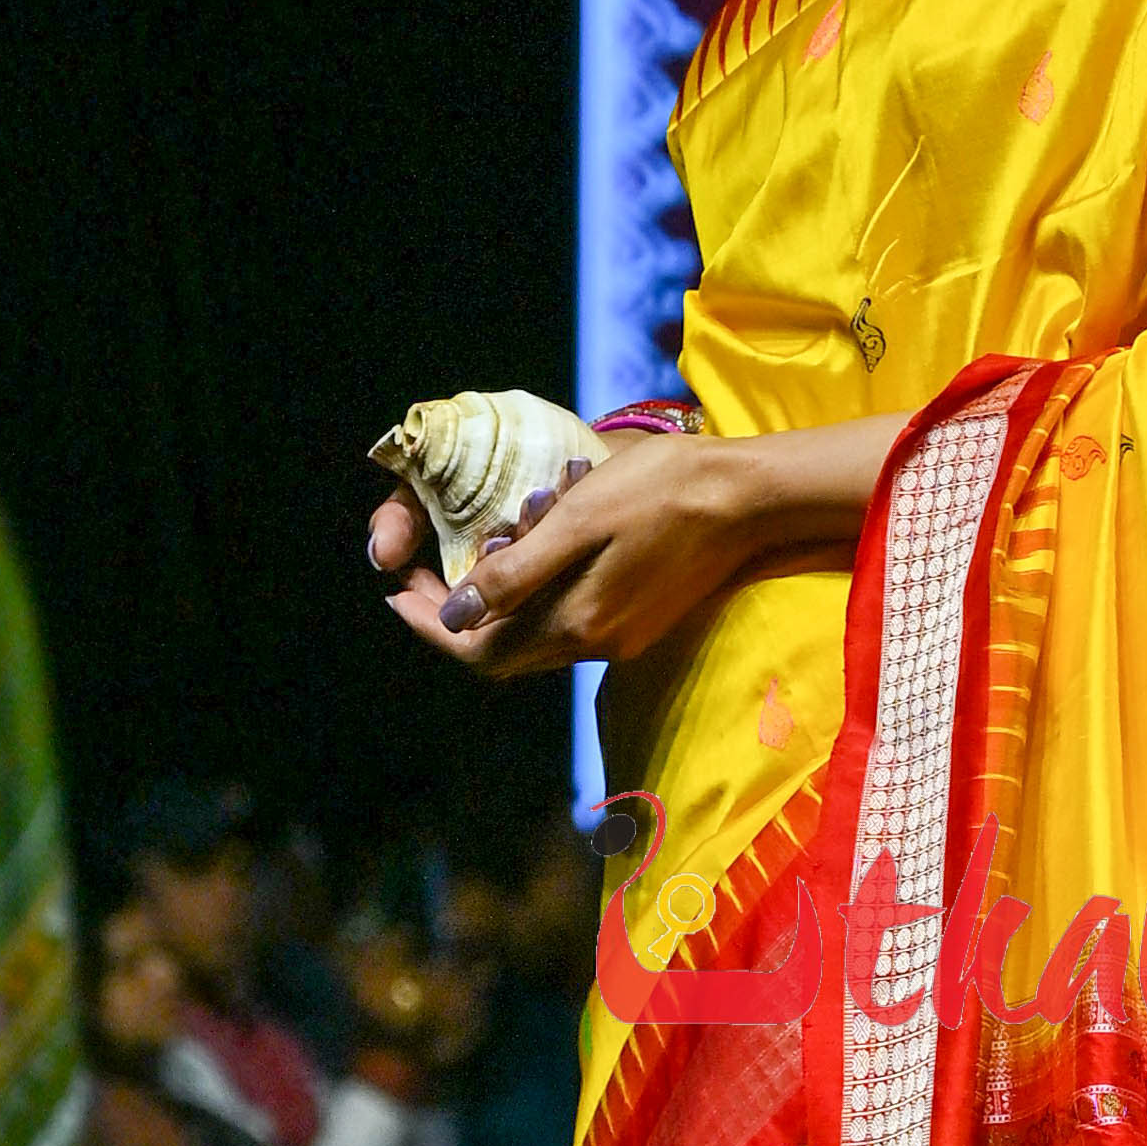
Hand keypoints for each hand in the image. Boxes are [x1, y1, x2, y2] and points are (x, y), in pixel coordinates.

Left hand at [369, 440, 742, 677]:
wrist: (749, 498)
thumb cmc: (663, 491)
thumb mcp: (579, 519)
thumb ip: (516, 573)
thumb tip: (455, 616)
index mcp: (576, 623)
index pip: (479, 652)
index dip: (430, 627)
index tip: (396, 592)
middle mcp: (596, 645)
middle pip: (502, 655)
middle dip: (452, 621)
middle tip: (419, 576)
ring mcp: (622, 638)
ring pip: (534, 640)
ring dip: (494, 610)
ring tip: (466, 561)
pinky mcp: (640, 622)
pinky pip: (567, 625)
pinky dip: (532, 602)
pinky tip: (527, 561)